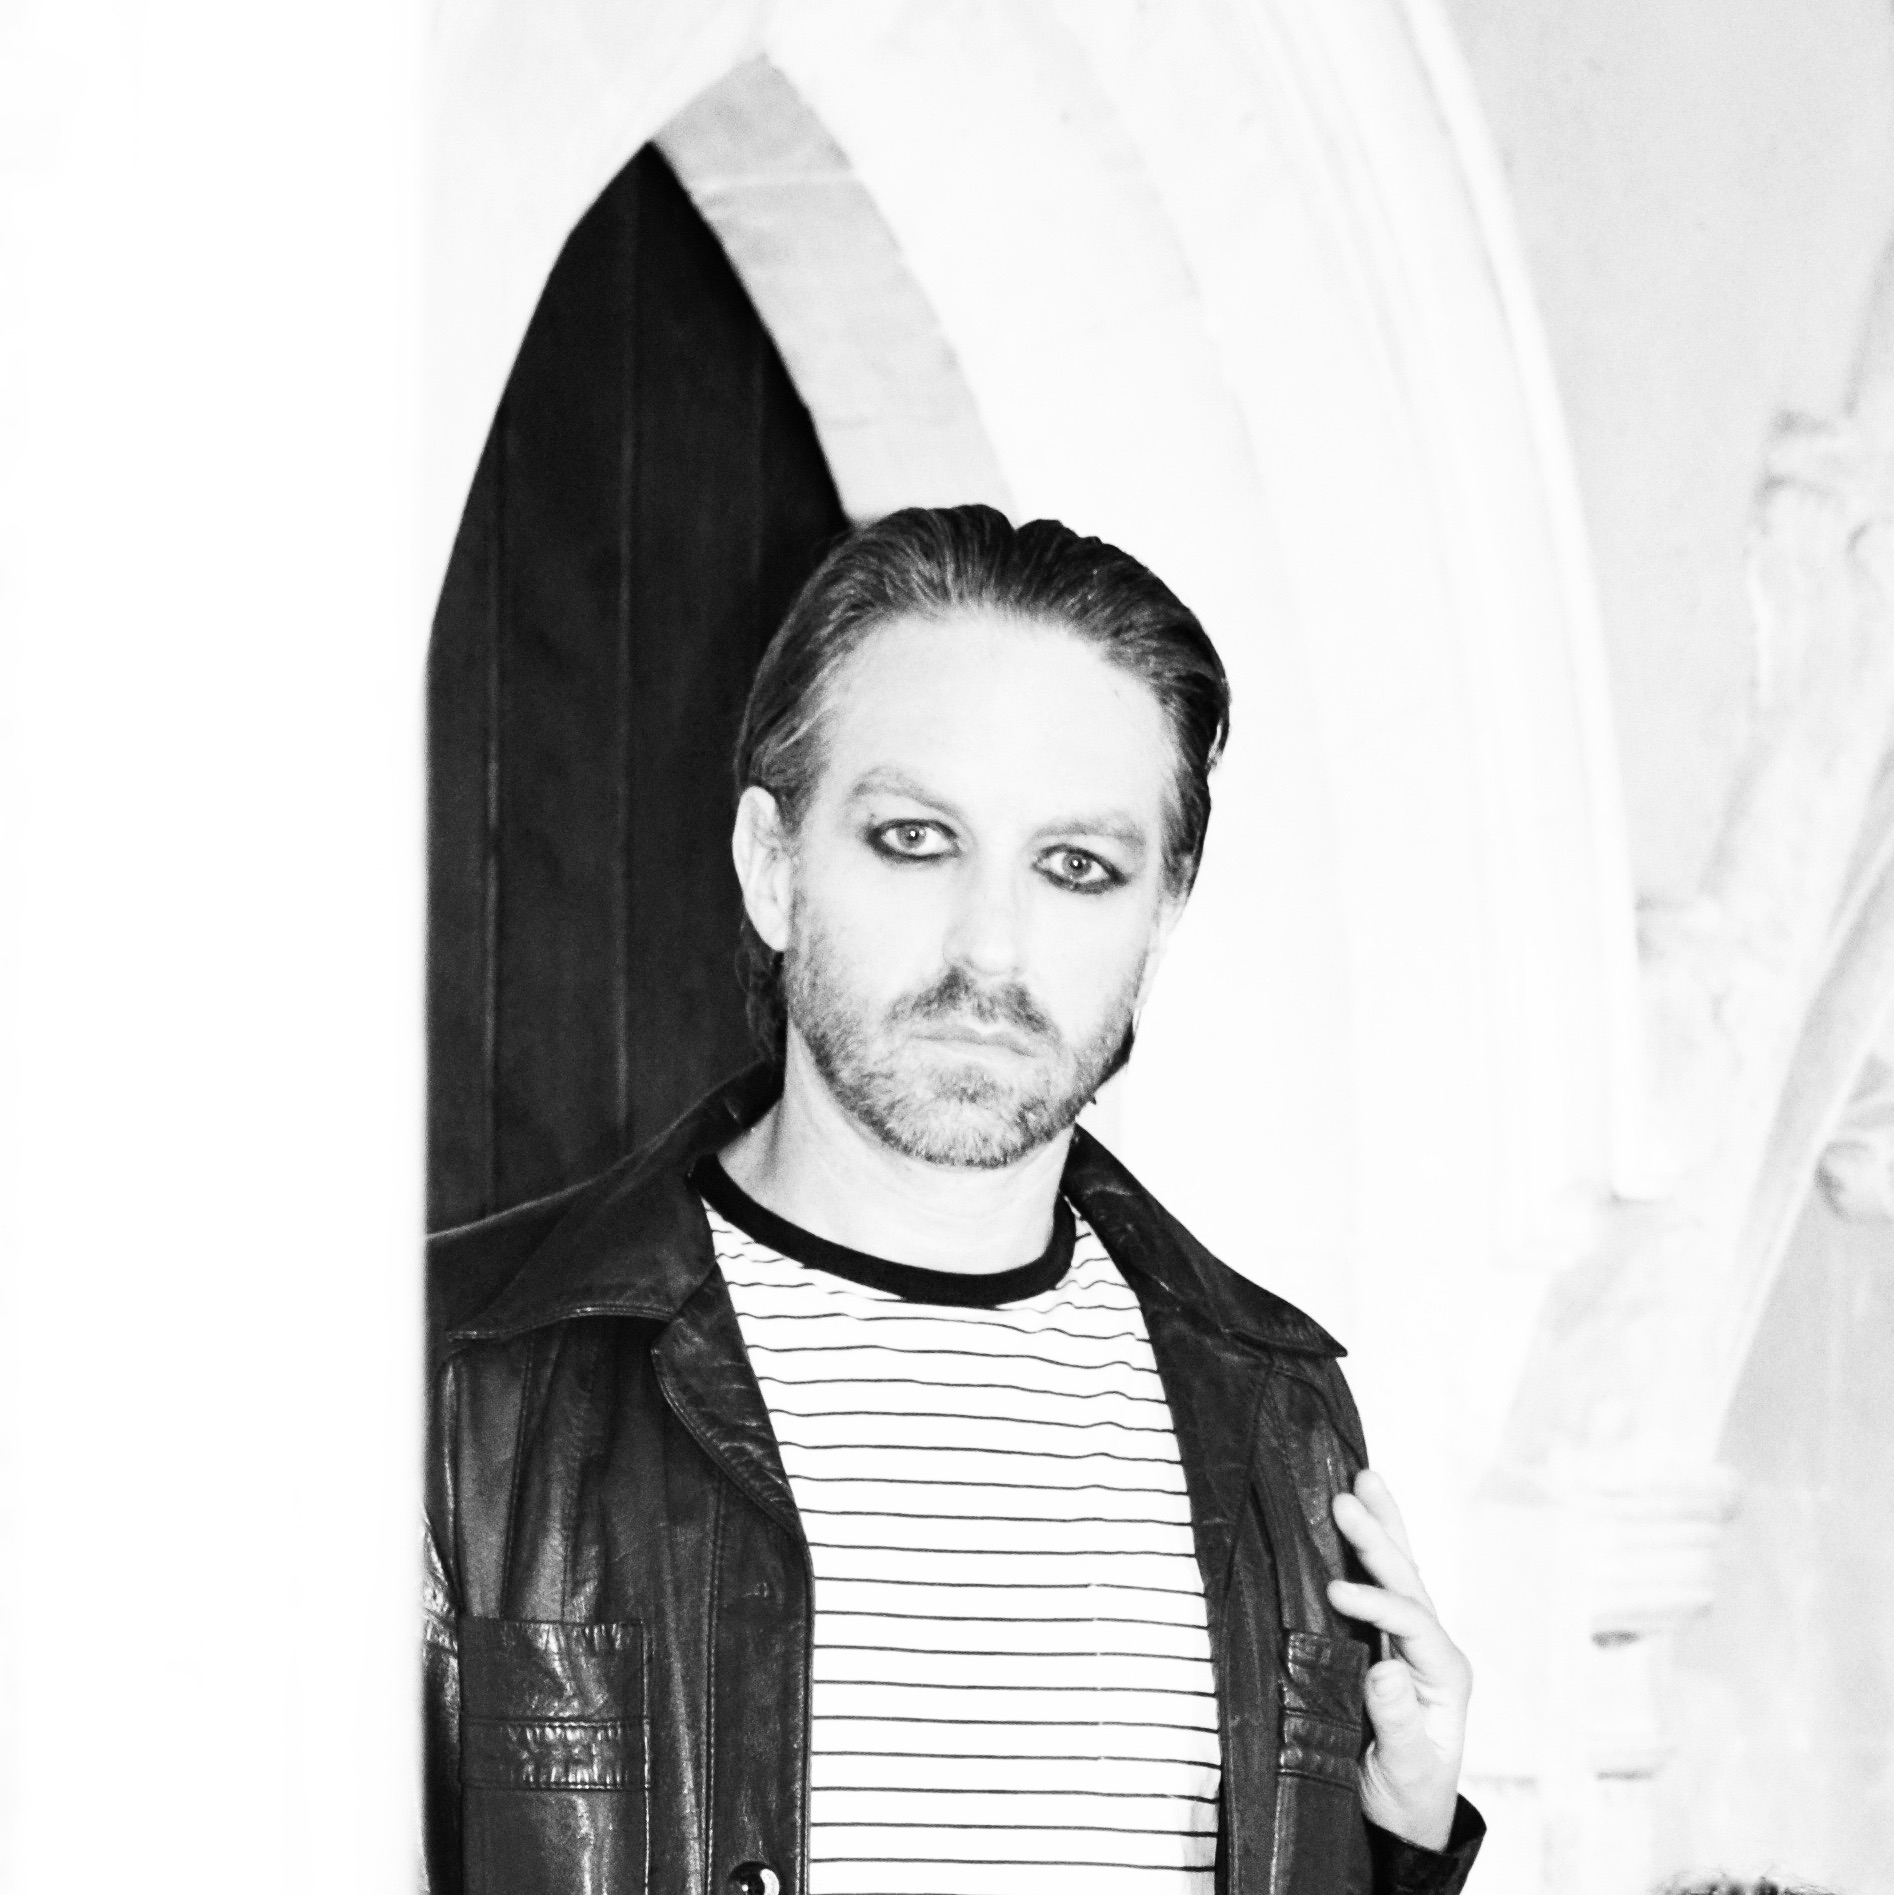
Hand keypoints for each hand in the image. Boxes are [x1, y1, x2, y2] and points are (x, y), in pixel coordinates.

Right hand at [1325, 1468, 1470, 1851]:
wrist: (1402, 1817)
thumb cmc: (1406, 1798)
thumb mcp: (1406, 1771)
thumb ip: (1400, 1723)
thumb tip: (1386, 1669)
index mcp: (1446, 1675)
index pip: (1413, 1622)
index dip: (1376, 1602)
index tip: (1335, 1593)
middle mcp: (1433, 1649)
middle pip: (1410, 1581)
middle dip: (1379, 1539)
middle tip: (1344, 1499)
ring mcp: (1412, 1640)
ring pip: (1400, 1570)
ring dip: (1382, 1525)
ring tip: (1363, 1478)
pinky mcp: (1387, 1640)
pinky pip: (1381, 1582)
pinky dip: (1371, 1545)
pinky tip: (1359, 1512)